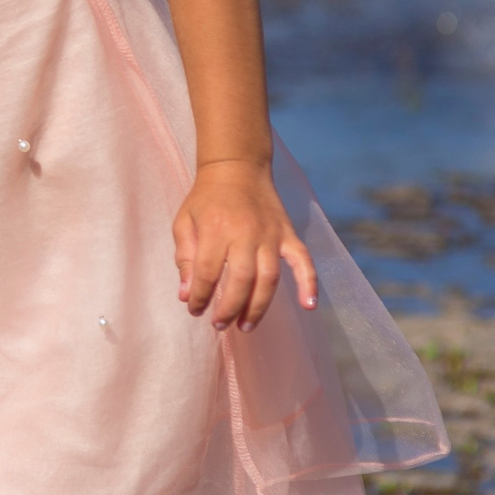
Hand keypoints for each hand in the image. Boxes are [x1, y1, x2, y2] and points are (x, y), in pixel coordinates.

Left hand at [173, 157, 317, 330]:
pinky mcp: (288, 234)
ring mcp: (271, 235)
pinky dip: (309, 283)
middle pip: (241, 280)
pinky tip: (309, 305)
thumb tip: (186, 295)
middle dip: (230, 308)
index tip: (195, 311)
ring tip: (246, 326)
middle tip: (220, 326)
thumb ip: (185, 258)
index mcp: (216, 231)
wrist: (236, 168)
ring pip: (269, 278)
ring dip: (259, 306)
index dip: (201, 296)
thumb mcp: (184, 223)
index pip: (208, 273)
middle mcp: (245, 235)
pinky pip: (303, 261)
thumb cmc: (205, 199)